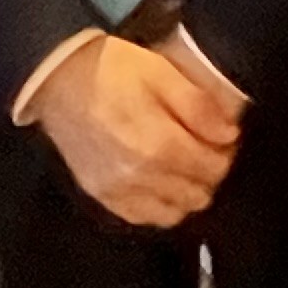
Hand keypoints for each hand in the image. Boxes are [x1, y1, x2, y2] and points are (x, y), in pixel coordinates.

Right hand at [30, 33, 242, 228]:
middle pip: (199, 193)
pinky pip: (146, 217)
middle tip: (205, 149)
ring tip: (183, 165)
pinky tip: (160, 182)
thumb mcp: (162, 73)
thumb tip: (229, 134)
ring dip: (187, 191)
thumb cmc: (112, 70)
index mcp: (158, 145)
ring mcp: (118, 191)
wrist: (57, 79)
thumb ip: (199, 107)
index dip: (225, 153)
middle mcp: (140, 177)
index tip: (223, 138)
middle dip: (209, 173)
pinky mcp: (102, 197)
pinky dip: (161, 204)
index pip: (213, 168)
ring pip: (176, 211)